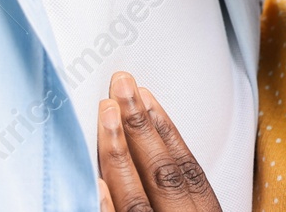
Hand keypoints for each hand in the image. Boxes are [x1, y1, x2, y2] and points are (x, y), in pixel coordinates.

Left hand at [97, 71, 221, 211]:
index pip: (189, 171)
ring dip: (120, 155)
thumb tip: (159, 148)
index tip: (146, 94)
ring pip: (135, 200)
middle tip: (122, 86)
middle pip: (163, 176)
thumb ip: (183, 196)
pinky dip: (106, 208)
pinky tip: (96, 182)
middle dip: (140, 127)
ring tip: (107, 114)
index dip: (167, 130)